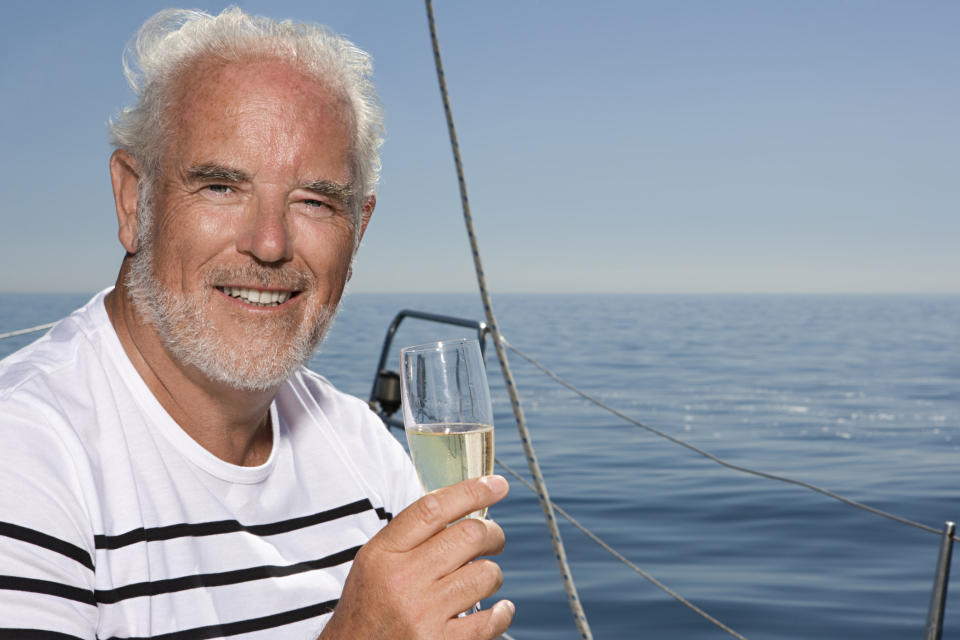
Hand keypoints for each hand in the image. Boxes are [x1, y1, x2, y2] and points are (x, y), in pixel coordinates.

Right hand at [320, 475, 513, 639]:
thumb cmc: (366, 609)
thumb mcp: (373, 564)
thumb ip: (410, 538)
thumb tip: (461, 508)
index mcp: (383, 554)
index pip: (432, 508)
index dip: (470, 491)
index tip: (496, 485)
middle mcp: (402, 581)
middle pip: (467, 536)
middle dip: (492, 533)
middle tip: (493, 539)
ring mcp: (422, 615)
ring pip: (484, 575)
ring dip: (492, 574)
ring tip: (483, 578)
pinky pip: (489, 621)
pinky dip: (501, 612)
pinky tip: (499, 608)